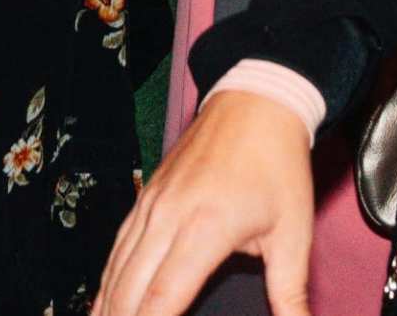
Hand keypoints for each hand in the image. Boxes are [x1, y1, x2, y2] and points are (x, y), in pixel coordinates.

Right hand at [95, 87, 316, 315]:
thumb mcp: (293, 233)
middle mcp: (169, 216)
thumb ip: (290, 293)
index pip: (164, 297)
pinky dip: (106, 280)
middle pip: (130, 290)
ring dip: (109, 308)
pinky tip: (103, 303)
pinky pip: (117, 246)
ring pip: (116, 269)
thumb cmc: (277, 165)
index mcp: (205, 228)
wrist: (258, 102)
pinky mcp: (146, 195)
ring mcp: (153, 204)